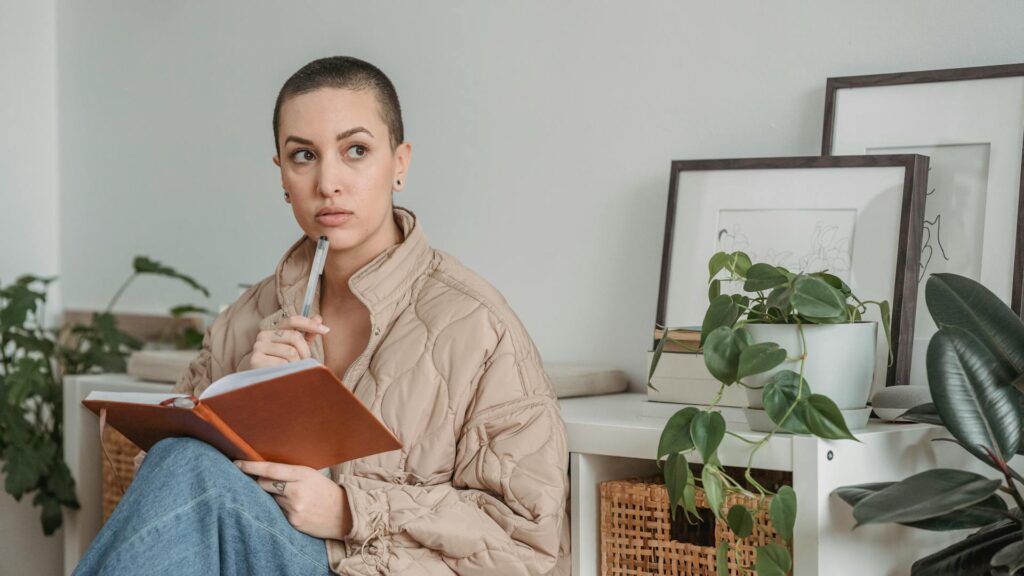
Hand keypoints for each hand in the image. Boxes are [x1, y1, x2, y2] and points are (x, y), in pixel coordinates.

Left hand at [234, 459, 351, 539]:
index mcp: (303, 474)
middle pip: (264, 484)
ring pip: (270, 499)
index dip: (251, 466)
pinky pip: (277, 512)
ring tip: (293, 498)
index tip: (237, 463)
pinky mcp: (293, 521)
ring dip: (275, 497)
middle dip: (262, 482)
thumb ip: (290, 474)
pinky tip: (296, 508)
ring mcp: (294, 508)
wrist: (345, 515)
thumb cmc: (326, 491)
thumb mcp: (312, 475)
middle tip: (270, 483)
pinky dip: (281, 509)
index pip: (271, 469)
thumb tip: (263, 473)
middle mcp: (296, 491)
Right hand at [250, 314, 329, 368]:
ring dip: (297, 364)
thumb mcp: (295, 348)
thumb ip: (306, 334)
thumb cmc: (280, 365)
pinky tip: (284, 375)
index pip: (293, 320)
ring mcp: (258, 347)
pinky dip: (288, 371)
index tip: (326, 330)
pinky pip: (282, 364)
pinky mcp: (256, 360)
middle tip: (304, 363)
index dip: (310, 324)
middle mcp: (263, 335)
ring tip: (294, 370)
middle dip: (305, 352)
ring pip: (291, 352)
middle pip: (295, 337)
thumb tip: (319, 318)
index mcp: (273, 330)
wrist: (260, 384)